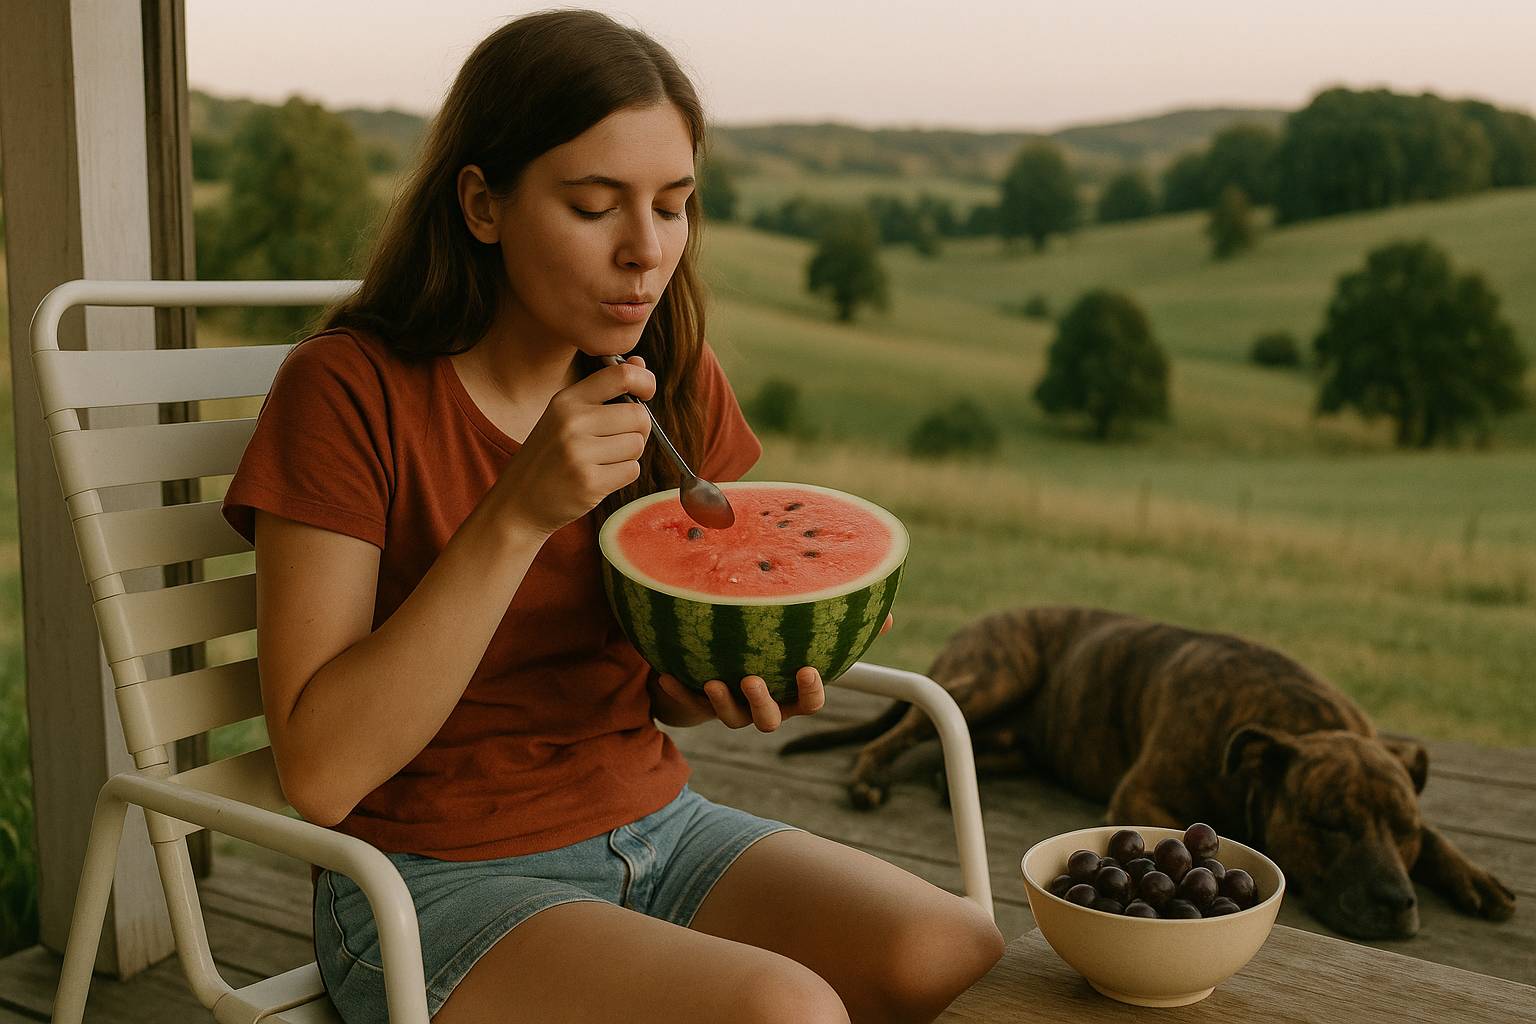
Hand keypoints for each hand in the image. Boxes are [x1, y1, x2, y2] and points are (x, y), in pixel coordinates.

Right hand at [488, 355, 653, 535]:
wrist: (518, 501)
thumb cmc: (548, 456)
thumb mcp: (565, 415)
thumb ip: (603, 388)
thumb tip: (639, 363)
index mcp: (566, 400)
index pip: (621, 375)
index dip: (645, 381)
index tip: (646, 392)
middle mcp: (572, 422)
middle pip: (638, 416)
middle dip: (637, 430)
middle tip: (616, 440)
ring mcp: (579, 453)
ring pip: (637, 445)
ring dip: (629, 455)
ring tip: (602, 461)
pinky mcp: (590, 482)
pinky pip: (632, 470)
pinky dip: (623, 475)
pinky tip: (600, 477)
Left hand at [649, 614, 893, 731]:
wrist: (721, 659)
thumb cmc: (773, 642)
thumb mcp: (805, 631)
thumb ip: (842, 622)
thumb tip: (888, 616)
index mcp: (790, 690)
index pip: (810, 702)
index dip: (811, 692)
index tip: (807, 668)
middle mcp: (765, 703)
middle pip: (769, 720)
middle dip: (762, 704)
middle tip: (751, 680)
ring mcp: (733, 706)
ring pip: (733, 719)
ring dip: (723, 704)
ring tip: (713, 681)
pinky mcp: (700, 703)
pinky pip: (689, 706)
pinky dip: (679, 693)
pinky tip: (666, 673)